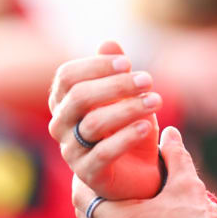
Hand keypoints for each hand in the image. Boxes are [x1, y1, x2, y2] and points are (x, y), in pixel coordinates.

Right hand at [47, 40, 160, 198]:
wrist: (135, 174)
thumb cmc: (126, 128)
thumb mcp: (126, 96)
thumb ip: (115, 71)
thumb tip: (109, 43)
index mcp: (63, 102)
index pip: (67, 76)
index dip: (95, 66)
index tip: (127, 63)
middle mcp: (60, 125)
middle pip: (79, 97)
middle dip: (115, 85)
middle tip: (147, 80)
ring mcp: (71, 151)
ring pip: (93, 124)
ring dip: (128, 109)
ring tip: (156, 101)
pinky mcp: (88, 174)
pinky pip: (103, 153)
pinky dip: (127, 137)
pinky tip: (147, 126)